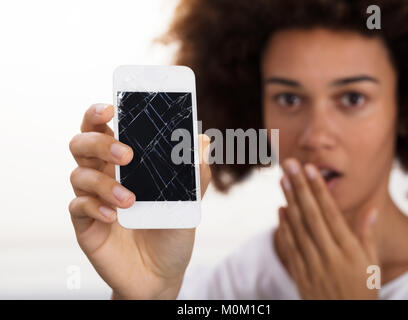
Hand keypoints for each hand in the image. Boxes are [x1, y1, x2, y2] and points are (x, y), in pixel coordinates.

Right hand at [68, 103, 210, 298]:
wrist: (161, 274)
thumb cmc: (172, 231)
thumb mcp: (188, 202)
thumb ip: (195, 173)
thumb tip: (203, 139)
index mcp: (125, 163)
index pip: (103, 129)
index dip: (98, 114)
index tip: (110, 108)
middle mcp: (104, 175)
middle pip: (82, 143)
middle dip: (99, 142)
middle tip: (126, 154)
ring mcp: (92, 199)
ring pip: (78, 174)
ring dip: (103, 182)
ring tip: (130, 200)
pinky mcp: (85, 225)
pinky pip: (77, 207)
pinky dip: (94, 207)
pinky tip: (114, 216)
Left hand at [276, 158, 378, 299]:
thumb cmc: (363, 291)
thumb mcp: (371, 264)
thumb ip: (367, 235)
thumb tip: (371, 208)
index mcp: (349, 250)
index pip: (330, 213)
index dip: (319, 190)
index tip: (310, 169)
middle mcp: (329, 255)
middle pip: (311, 215)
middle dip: (300, 187)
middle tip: (290, 164)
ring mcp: (312, 265)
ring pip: (297, 228)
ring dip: (289, 202)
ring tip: (282, 180)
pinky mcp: (300, 274)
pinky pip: (290, 247)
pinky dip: (283, 228)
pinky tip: (279, 210)